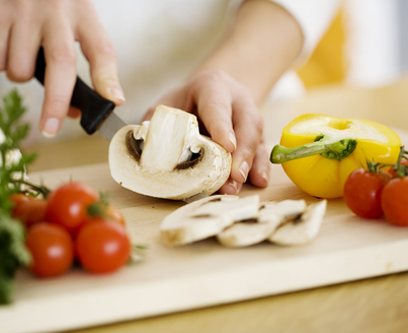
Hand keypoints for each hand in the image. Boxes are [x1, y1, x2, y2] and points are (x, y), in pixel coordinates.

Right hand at [0, 0, 123, 136]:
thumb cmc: (41, 11)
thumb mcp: (66, 25)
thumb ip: (73, 64)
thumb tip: (73, 112)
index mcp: (82, 13)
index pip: (102, 49)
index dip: (108, 78)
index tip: (114, 102)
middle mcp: (57, 8)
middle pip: (61, 62)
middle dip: (56, 102)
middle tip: (51, 128)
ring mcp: (24, 9)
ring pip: (22, 69)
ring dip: (20, 76)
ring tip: (21, 54)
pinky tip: (2, 41)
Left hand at [143, 70, 269, 193]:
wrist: (209, 92)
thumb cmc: (185, 101)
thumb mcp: (167, 104)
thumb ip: (157, 123)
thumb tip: (144, 150)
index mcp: (213, 86)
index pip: (218, 107)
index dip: (222, 127)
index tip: (227, 147)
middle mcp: (237, 99)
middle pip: (246, 123)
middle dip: (242, 151)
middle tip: (235, 176)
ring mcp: (250, 115)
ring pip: (257, 137)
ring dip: (250, 163)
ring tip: (239, 185)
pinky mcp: (257, 132)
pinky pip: (263, 148)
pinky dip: (261, 166)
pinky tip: (259, 181)